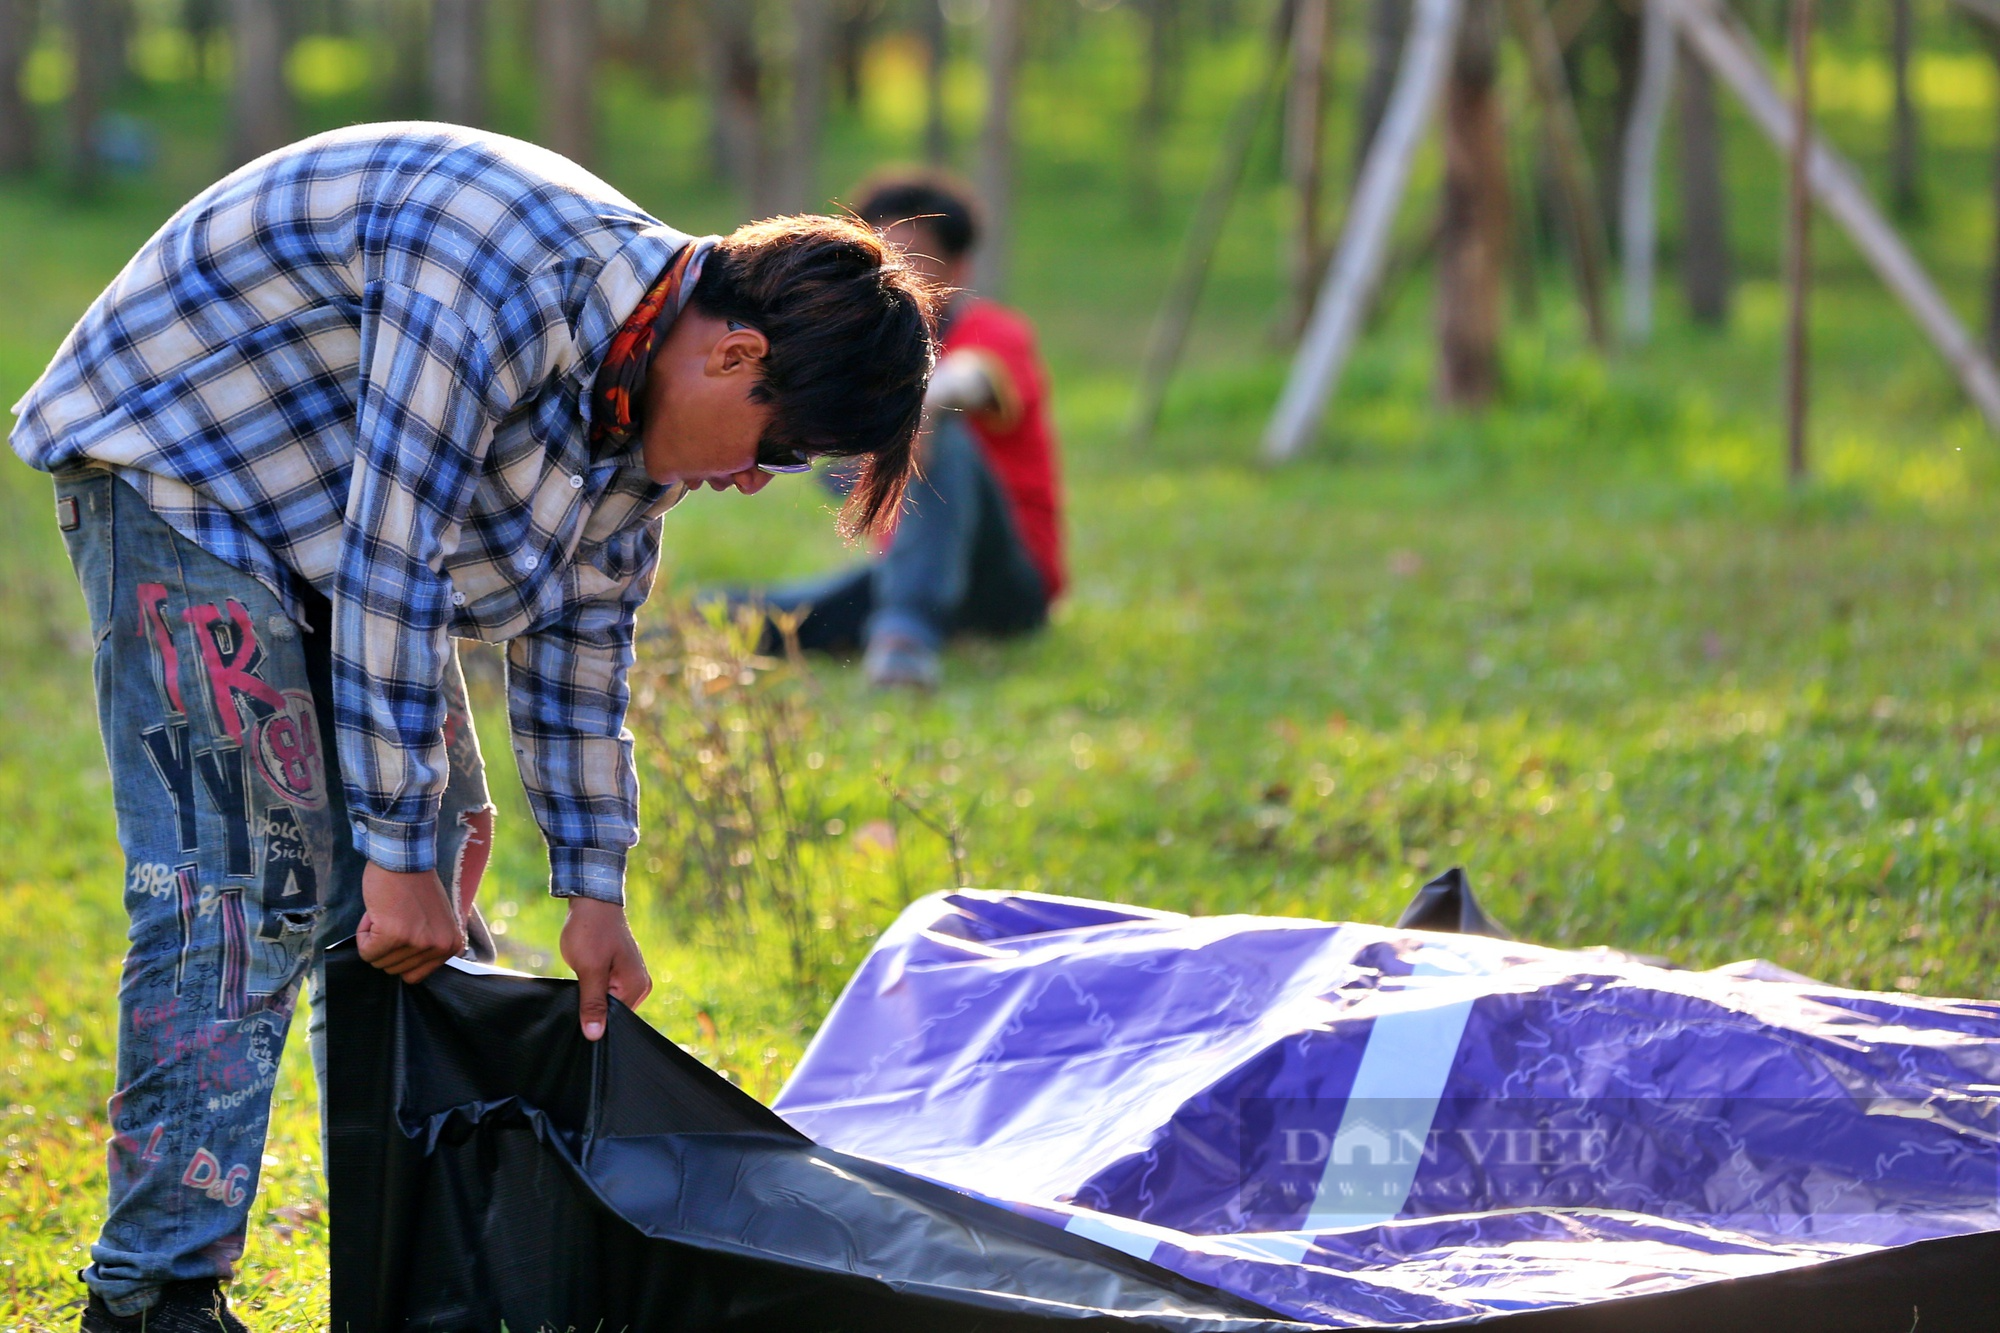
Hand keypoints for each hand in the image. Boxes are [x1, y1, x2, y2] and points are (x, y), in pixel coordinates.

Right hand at [357, 863, 464, 983]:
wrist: (403, 857)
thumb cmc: (415, 885)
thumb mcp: (435, 921)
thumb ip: (428, 946)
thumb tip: (409, 972)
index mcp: (452, 945)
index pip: (414, 975)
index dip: (399, 954)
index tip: (404, 928)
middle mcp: (440, 947)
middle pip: (395, 970)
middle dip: (386, 945)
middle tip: (395, 916)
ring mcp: (418, 942)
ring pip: (379, 962)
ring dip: (374, 938)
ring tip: (388, 912)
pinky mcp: (395, 935)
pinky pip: (366, 952)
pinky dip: (363, 935)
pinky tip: (377, 913)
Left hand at [561, 897, 651, 1040]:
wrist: (592, 900)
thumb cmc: (591, 931)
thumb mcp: (589, 970)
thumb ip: (593, 1004)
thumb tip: (595, 1036)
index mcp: (637, 986)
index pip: (615, 1020)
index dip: (594, 1021)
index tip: (576, 1014)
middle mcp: (640, 985)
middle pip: (612, 1012)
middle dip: (592, 1009)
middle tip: (576, 994)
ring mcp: (631, 977)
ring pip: (607, 1001)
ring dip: (591, 998)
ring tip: (580, 982)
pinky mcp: (621, 971)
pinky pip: (606, 990)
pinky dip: (592, 989)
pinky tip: (582, 979)